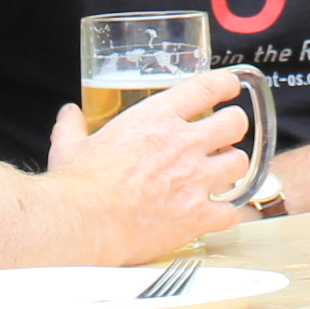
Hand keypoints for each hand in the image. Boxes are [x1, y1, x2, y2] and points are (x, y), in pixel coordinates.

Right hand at [48, 69, 254, 260]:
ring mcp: (195, 180)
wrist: (85, 224)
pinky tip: (216, 213)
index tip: (229, 87)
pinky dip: (226, 213)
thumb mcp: (71, 146)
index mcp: (157, 118)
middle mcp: (184, 144)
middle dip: (234, 127)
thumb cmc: (79, 185)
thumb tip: (69, 114)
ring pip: (239, 163)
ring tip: (220, 173)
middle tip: (224, 135)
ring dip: (231, 167)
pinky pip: (231, 211)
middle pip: (235, 123)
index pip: (207, 87)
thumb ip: (73, 127)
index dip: (225, 84)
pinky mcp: (198, 216)